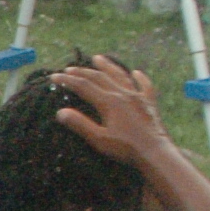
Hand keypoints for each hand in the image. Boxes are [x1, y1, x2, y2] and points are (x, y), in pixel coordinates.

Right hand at [49, 56, 170, 163]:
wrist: (155, 152)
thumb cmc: (125, 148)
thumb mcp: (99, 139)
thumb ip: (80, 124)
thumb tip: (60, 112)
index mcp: (109, 102)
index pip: (83, 86)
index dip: (67, 80)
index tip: (54, 76)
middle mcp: (123, 94)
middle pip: (100, 77)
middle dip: (82, 71)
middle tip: (69, 68)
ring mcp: (138, 96)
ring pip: (120, 76)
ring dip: (108, 66)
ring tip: (98, 58)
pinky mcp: (149, 103)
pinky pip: (145, 85)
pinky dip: (140, 77)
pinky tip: (136, 72)